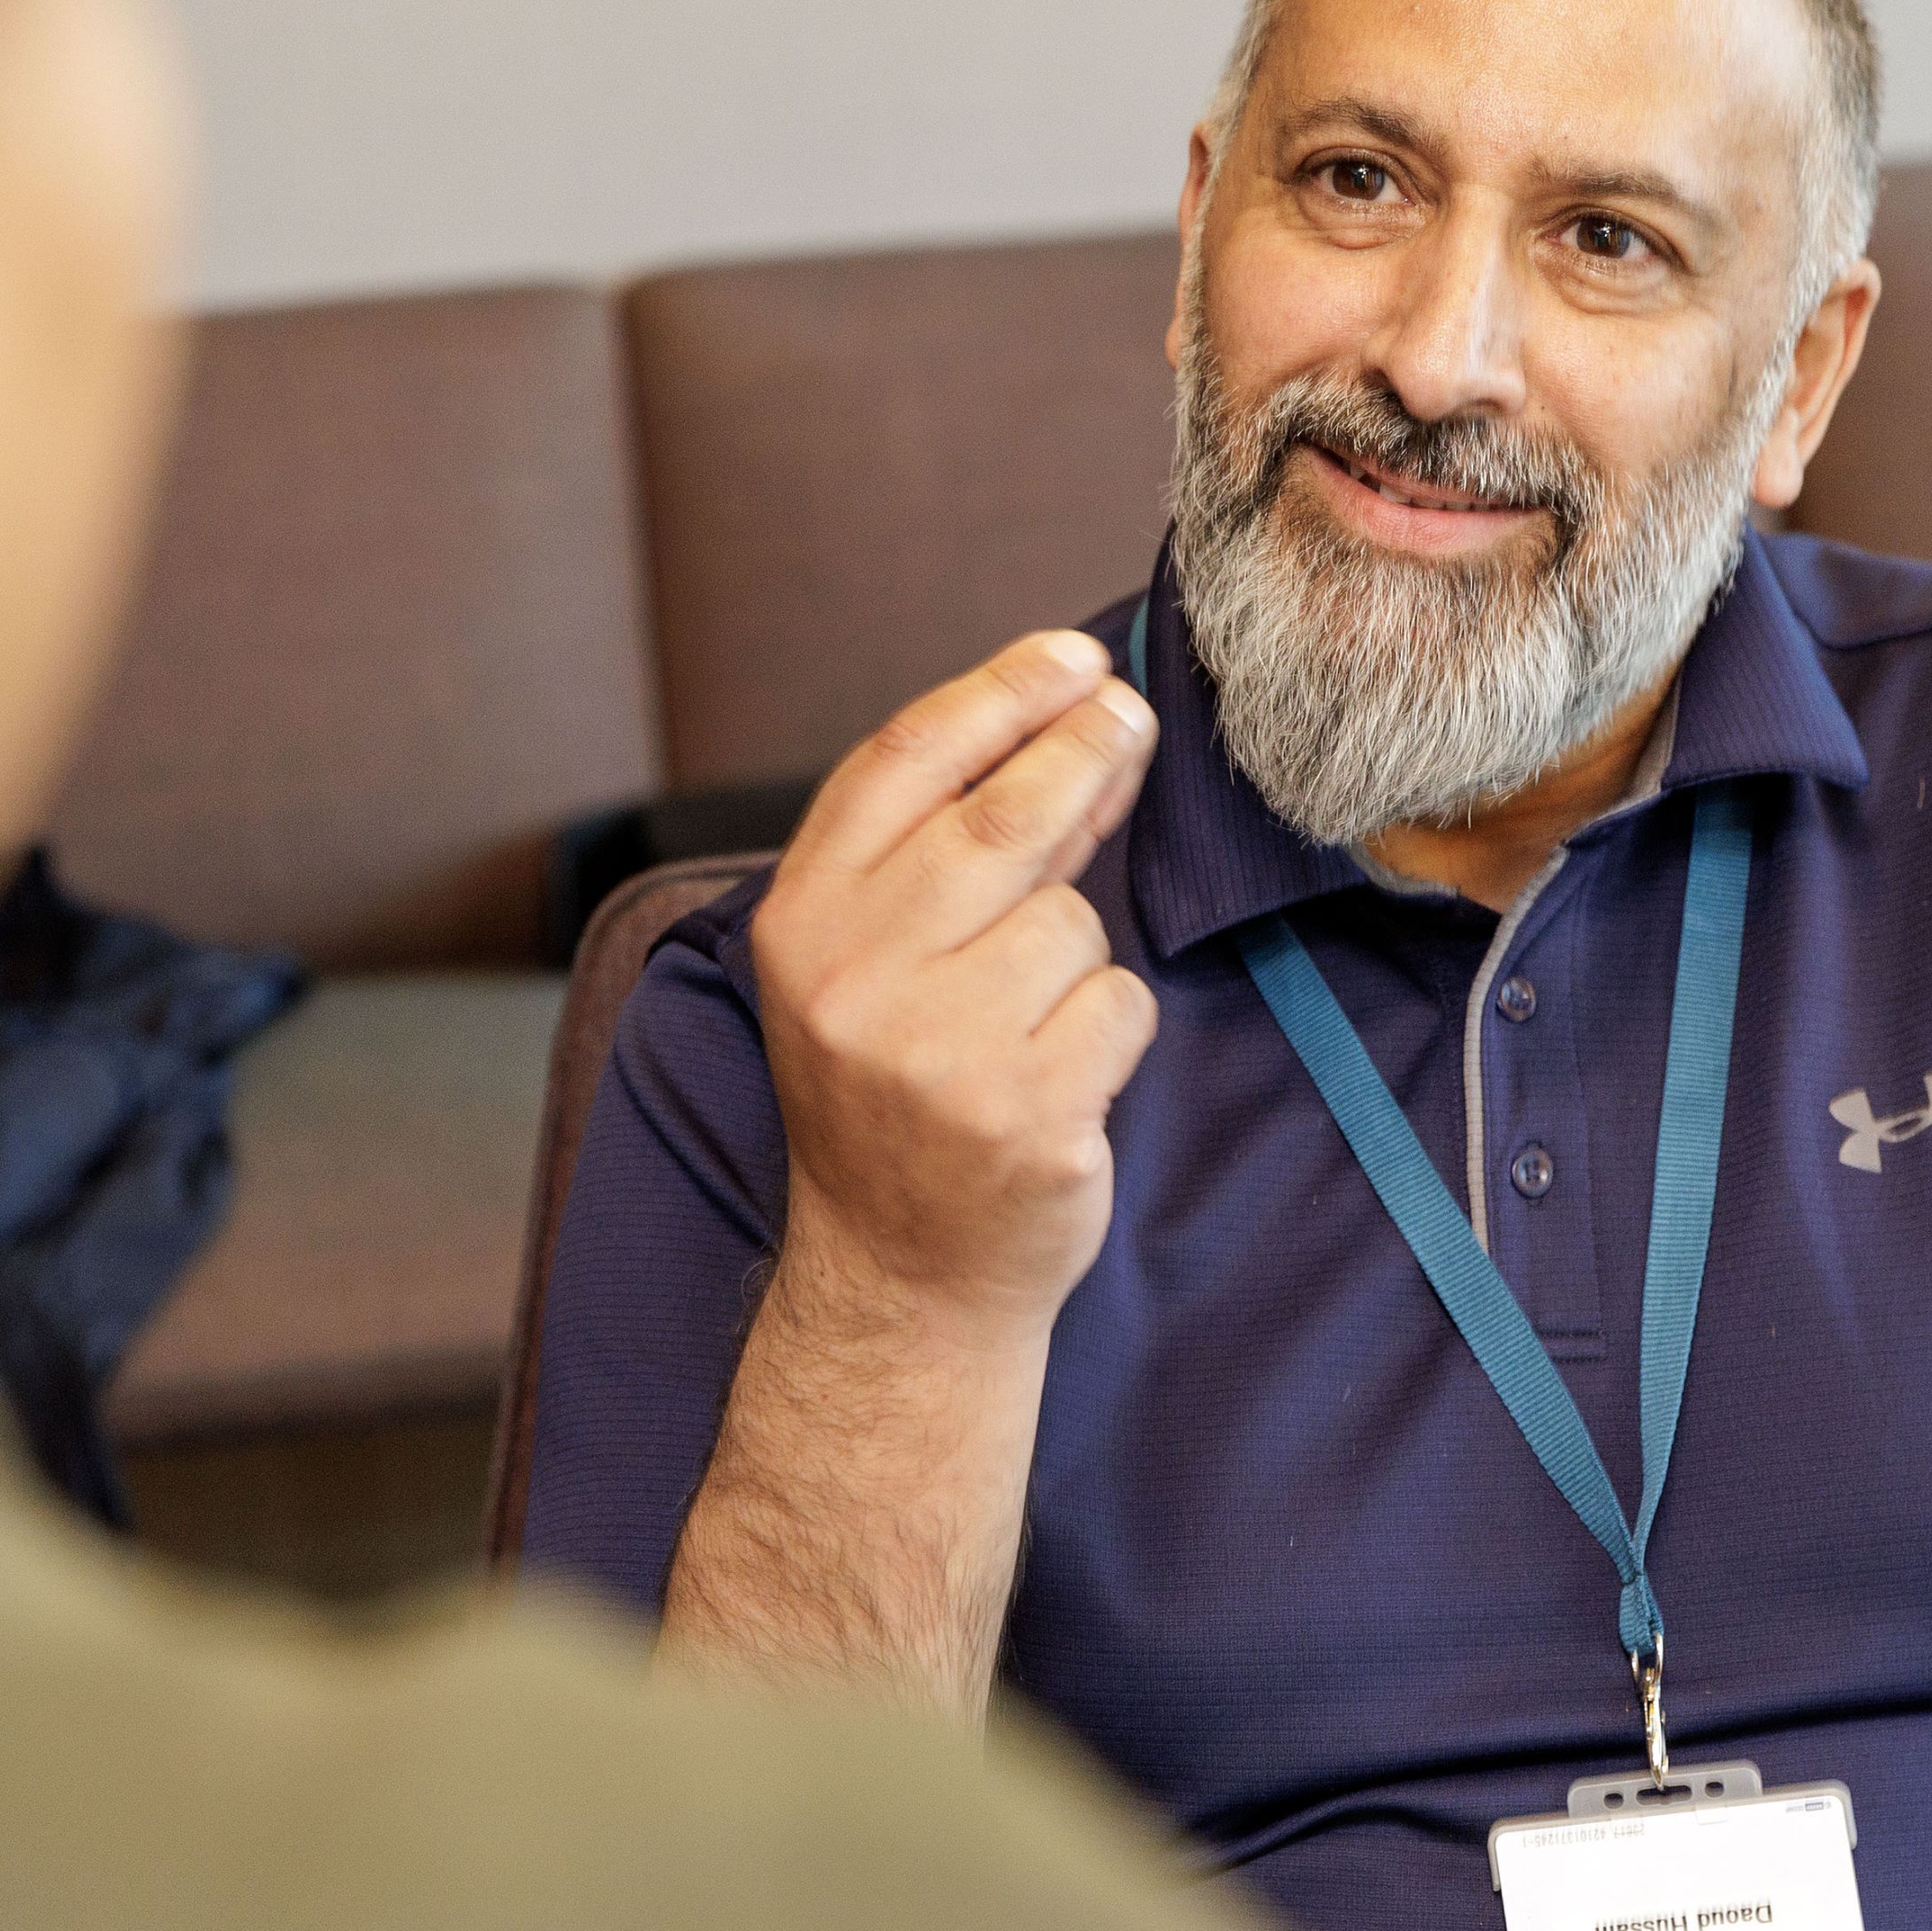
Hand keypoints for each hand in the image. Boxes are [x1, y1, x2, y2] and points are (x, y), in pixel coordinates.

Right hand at [750, 630, 1160, 1339]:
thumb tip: (1071, 723)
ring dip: (1076, 955)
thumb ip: (945, 851)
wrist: (900, 1277)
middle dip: (1083, 752)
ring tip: (1026, 1022)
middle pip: (1003, 817)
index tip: (1072, 653)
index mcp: (801, 923)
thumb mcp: (871, 963)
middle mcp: (853, 980)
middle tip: (1131, 716)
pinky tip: (1057, 1077)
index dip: (998, 693)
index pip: (903, 763)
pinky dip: (1108, 1029)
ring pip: (1071, 921)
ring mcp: (937, 1052)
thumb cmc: (896, 1093)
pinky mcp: (1024, 1114)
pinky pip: (1117, 1006)